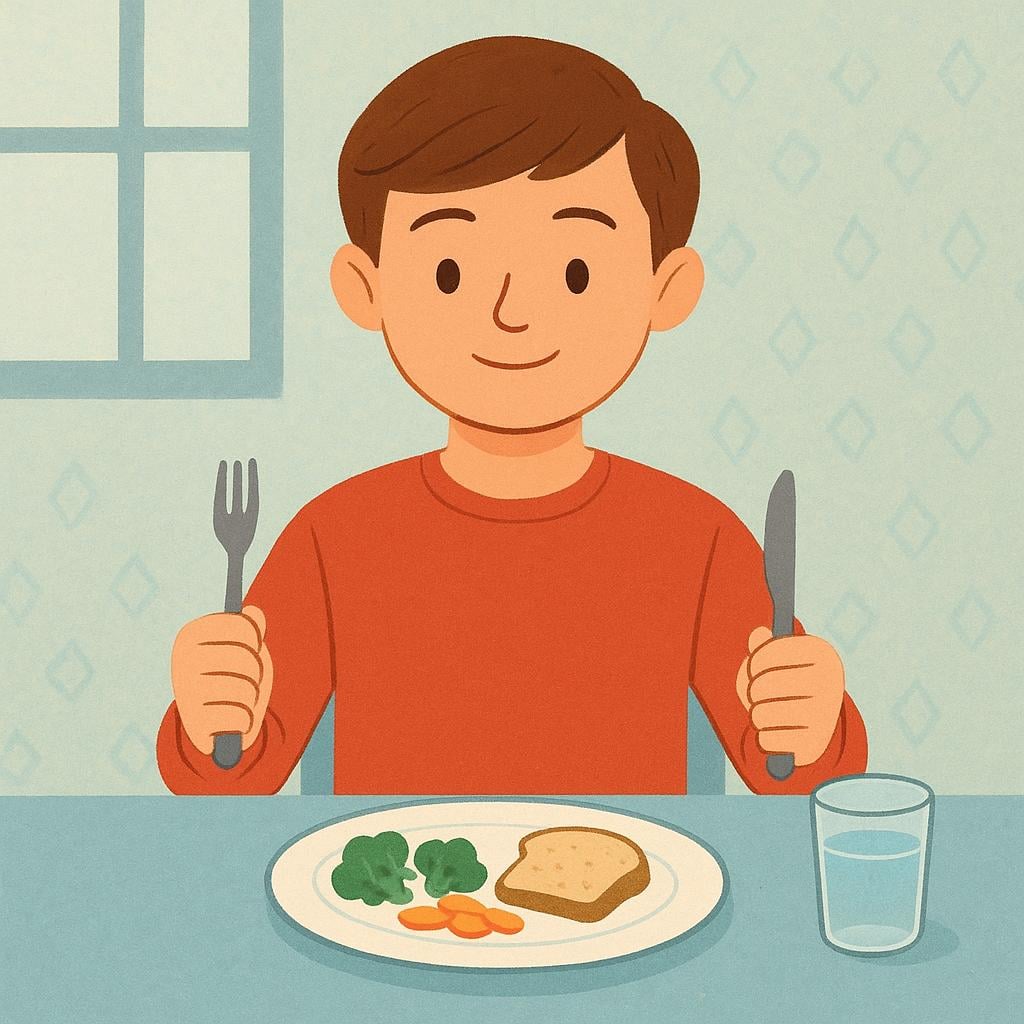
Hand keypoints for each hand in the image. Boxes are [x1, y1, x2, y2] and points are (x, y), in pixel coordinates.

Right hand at [170, 605, 273, 755]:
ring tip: (240, 700)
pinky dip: (245, 721)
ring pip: (244, 688)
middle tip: (247, 678)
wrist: (212, 722)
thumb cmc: (232, 675)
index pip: (241, 625)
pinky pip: (239, 717)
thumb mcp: (243, 646)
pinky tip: (234, 720)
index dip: (254, 638)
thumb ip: (249, 628)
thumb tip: (254, 612)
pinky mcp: (194, 725)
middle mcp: (182, 661)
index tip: (253, 644)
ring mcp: (185, 692)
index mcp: (190, 635)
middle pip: (245, 657)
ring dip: (251, 697)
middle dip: (255, 671)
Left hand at [735, 627, 844, 766]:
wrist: (818, 726)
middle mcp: (828, 683)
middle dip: (753, 691)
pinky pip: (767, 740)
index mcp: (822, 654)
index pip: (771, 651)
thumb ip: (766, 645)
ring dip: (757, 716)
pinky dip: (764, 739)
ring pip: (762, 714)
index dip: (754, 661)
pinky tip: (775, 734)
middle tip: (758, 695)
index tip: (754, 668)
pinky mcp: (814, 745)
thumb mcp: (781, 659)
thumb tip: (758, 634)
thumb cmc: (791, 683)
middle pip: (763, 685)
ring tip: (767, 714)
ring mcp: (824, 716)